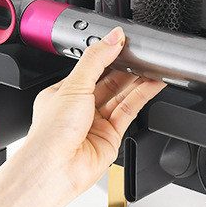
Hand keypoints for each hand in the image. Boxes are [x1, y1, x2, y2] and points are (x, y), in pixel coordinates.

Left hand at [16, 27, 164, 201]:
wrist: (55, 168)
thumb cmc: (51, 133)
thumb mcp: (73, 85)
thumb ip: (96, 59)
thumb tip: (112, 38)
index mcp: (63, 93)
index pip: (90, 69)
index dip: (107, 56)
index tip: (123, 43)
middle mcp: (80, 108)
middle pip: (109, 82)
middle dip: (126, 68)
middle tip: (142, 53)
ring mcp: (96, 123)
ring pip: (122, 96)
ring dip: (138, 81)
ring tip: (154, 66)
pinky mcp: (112, 136)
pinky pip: (130, 111)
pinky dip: (143, 96)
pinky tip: (153, 84)